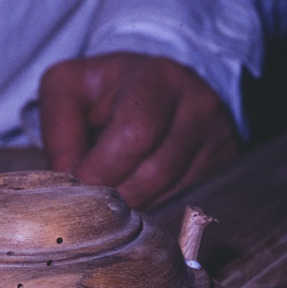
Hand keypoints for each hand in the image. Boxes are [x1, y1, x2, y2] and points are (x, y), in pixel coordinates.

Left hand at [39, 52, 238, 208]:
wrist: (159, 84)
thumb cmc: (106, 91)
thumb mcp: (68, 90)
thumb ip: (59, 132)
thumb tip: (68, 179)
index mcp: (153, 79)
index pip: (134, 134)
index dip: (101, 168)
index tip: (77, 182)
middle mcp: (195, 103)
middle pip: (156, 172)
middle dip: (116, 194)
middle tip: (92, 199)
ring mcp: (218, 134)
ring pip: (175, 193)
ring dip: (136, 206)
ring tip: (112, 199)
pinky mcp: (227, 161)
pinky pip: (191, 200)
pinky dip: (159, 208)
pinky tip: (140, 199)